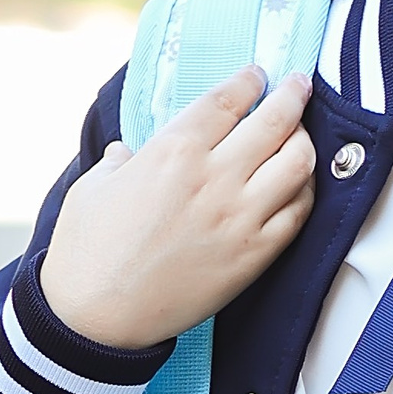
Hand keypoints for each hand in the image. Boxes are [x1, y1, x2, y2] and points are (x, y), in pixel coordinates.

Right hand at [40, 67, 316, 349]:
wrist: (96, 320)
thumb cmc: (87, 252)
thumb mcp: (92, 187)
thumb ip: (119, 161)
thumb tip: (128, 153)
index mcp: (172, 151)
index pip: (227, 99)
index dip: (248, 80)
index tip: (257, 74)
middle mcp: (214, 178)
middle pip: (274, 120)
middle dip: (292, 94)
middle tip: (298, 85)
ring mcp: (240, 217)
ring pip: (298, 162)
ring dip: (303, 139)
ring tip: (299, 133)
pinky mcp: (255, 255)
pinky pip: (298, 212)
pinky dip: (305, 190)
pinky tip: (298, 183)